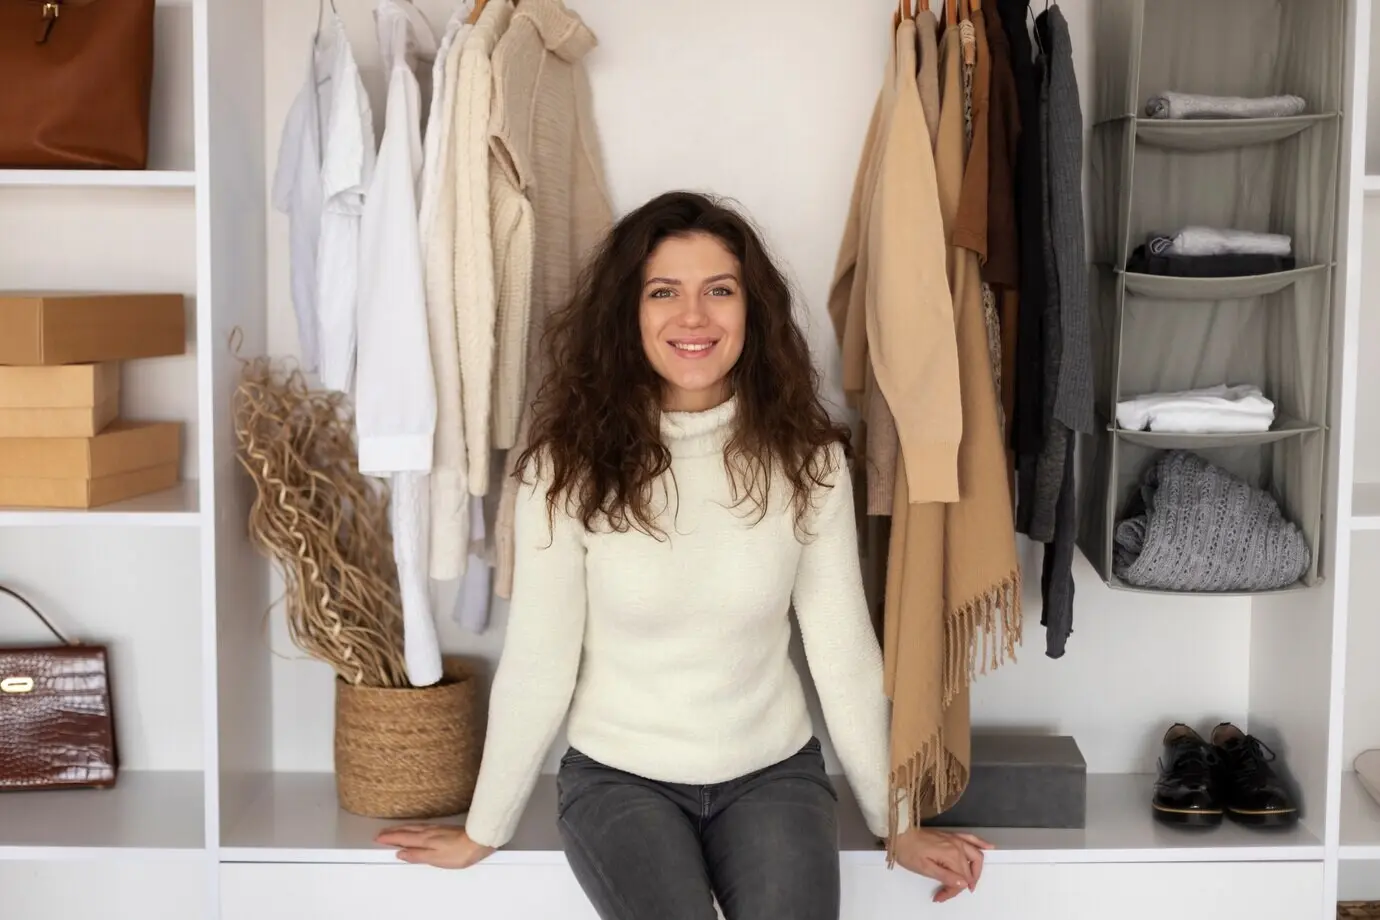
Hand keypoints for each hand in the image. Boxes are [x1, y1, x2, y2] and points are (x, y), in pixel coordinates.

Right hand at [373, 824, 494, 868]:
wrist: (479, 840)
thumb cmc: (460, 851)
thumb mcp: (436, 859)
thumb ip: (417, 855)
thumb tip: (401, 853)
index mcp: (424, 840)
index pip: (402, 838)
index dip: (389, 838)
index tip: (379, 838)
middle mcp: (429, 831)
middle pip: (406, 830)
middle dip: (392, 831)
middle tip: (381, 833)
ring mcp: (436, 828)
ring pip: (413, 826)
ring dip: (401, 828)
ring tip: (393, 829)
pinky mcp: (443, 828)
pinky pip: (421, 825)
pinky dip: (412, 826)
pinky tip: (415, 827)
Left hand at [893, 827, 992, 902]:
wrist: (899, 833)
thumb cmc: (908, 851)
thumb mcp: (924, 868)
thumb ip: (946, 876)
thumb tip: (964, 883)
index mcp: (951, 855)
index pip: (961, 878)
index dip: (952, 890)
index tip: (940, 896)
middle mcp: (957, 845)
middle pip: (969, 869)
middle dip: (963, 884)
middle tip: (953, 892)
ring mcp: (955, 839)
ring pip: (976, 855)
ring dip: (977, 869)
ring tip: (972, 882)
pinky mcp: (951, 835)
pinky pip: (971, 838)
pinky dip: (981, 843)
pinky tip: (989, 848)